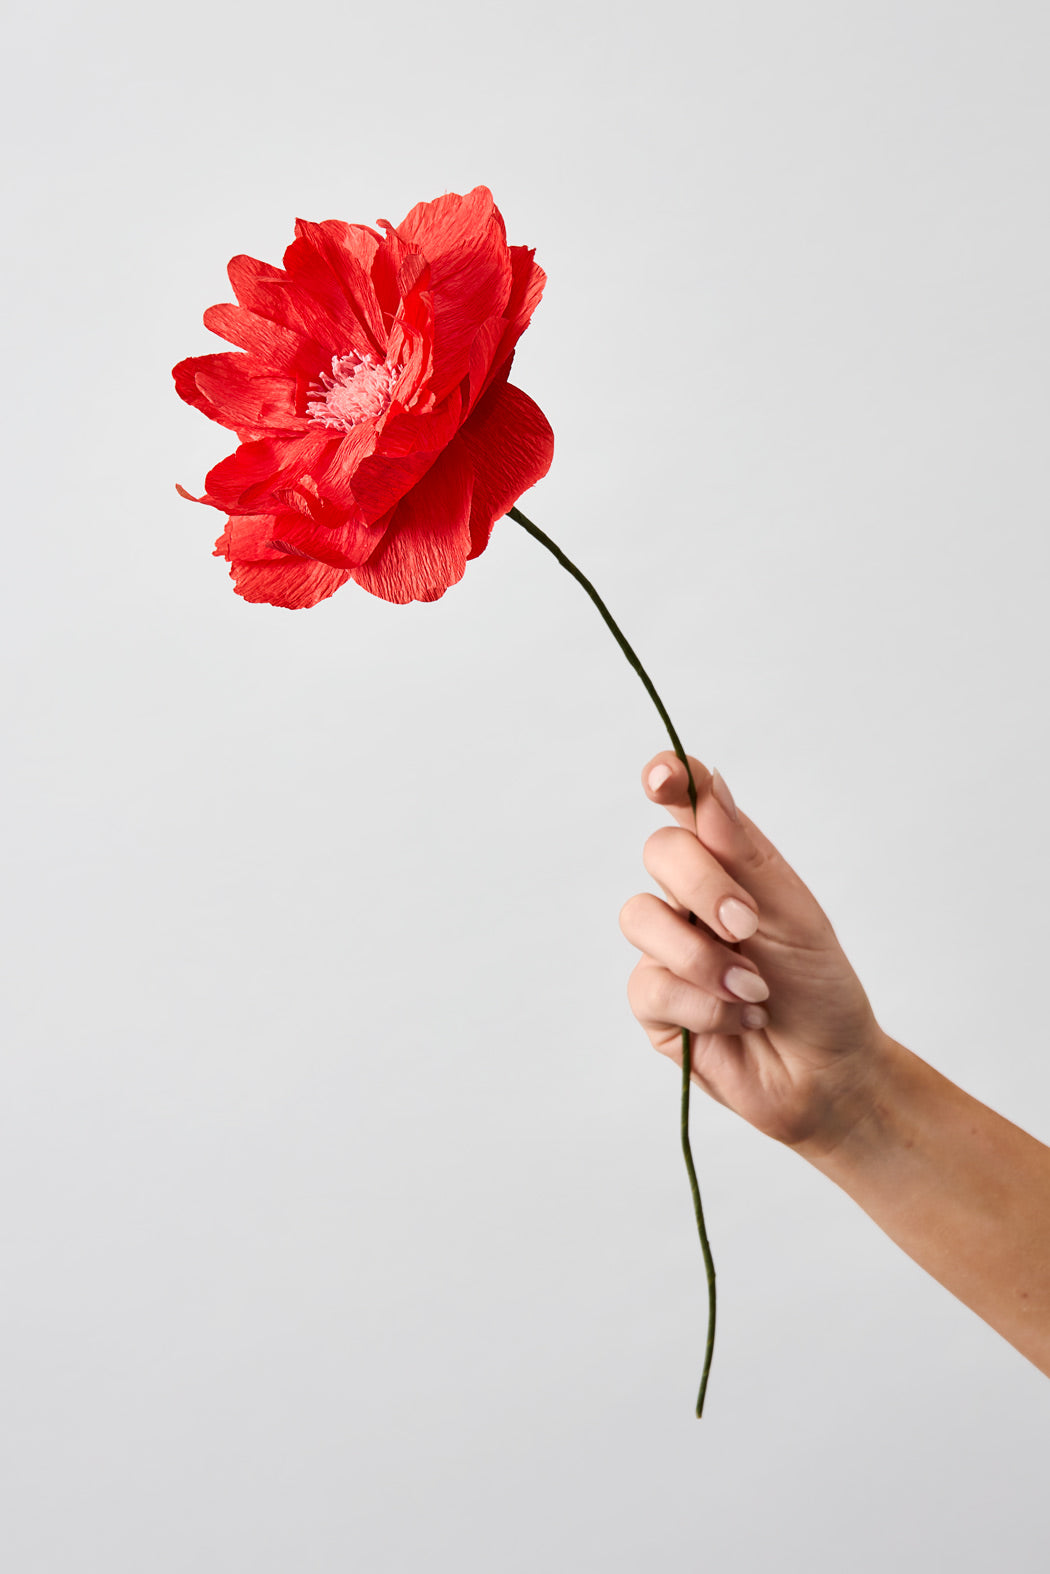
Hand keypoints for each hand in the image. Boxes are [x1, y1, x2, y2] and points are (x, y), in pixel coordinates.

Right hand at [619, 752, 890, 1154]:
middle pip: (660, 853)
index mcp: (729, 865)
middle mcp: (690, 899)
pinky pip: (650, 986)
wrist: (828, 1072)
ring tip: (754, 991)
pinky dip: (704, 1006)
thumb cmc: (819, 987)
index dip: (670, 779)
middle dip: (703, 886)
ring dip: (703, 958)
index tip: (662, 777)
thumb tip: (710, 784)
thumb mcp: (794, 913)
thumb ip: (744, 852)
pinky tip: (740, 1019)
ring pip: (641, 917)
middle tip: (747, 926)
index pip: (688, 805)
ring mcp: (666, 948)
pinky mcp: (654, 1004)